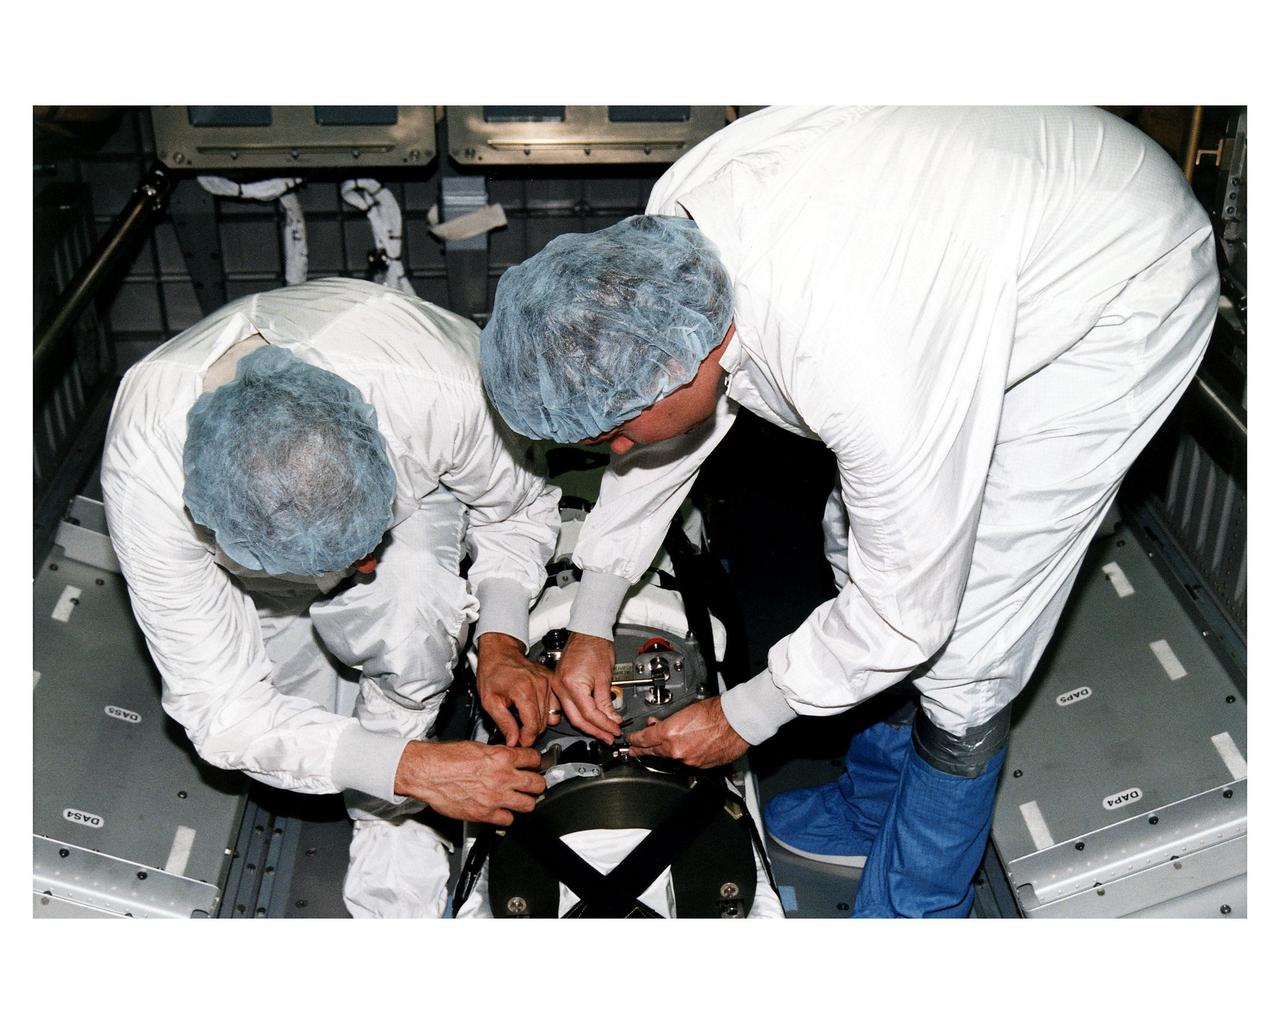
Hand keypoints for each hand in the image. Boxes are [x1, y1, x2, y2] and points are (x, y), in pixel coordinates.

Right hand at [393, 740, 545, 825]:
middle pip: (538, 784)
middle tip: (533, 783)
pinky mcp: (485, 814)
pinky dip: (507, 816)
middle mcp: (502, 777)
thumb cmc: (447, 758)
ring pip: (528, 804)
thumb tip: (509, 757)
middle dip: (537, 783)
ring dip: (526, 801)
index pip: (534, 759)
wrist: (428, 773)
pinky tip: (502, 810)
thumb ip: (498, 754)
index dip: (536, 762)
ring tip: (521, 798)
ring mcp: (495, 798)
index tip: (534, 765)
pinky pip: (508, 820)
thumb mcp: (478, 747)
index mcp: (501, 758)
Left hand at [475, 632, 554, 745]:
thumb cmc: (492, 671)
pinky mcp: (551, 680)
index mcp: (524, 690)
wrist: (500, 652)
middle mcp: (539, 685)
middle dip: (531, 732)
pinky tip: (534, 711)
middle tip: (519, 733)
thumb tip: (513, 740)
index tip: (520, 742)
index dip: (526, 738)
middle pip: (543, 722)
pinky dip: (547, 711)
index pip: (533, 725)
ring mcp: (547, 682)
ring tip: (525, 721)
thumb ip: (503, 723)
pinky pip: (556, 704)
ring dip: (539, 722)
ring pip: (551, 715)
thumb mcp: (489, 701)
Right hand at [551, 631, 621, 742]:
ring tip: (603, 731)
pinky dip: (581, 714)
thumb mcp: (605, 677)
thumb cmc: (595, 646)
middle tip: (609, 737)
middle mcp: (560, 687)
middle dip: (595, 731)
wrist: (587, 631)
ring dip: (588, 725)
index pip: (590, 714)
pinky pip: (568, 706)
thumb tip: (612, 719)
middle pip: (577, 719)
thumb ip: (607, 702)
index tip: (614, 731)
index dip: (604, 725)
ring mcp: (557, 686)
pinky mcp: (559, 684)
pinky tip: (591, 719)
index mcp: (571, 684)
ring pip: (572, 715)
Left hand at [625, 697, 748, 768]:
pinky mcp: (700, 766)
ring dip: (666, 752)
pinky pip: (687, 762)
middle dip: (642, 751)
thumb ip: (669, 720)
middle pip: (653, 752)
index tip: (630, 741)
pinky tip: (688, 749)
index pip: (644, 739)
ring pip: (671, 757)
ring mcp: (688, 760)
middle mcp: (677, 749)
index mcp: (670, 732)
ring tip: (664, 746)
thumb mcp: (686, 709)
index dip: (634, 740)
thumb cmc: (717, 711)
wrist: (737, 721)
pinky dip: (685, 755)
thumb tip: (659, 723)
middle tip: (633, 751)